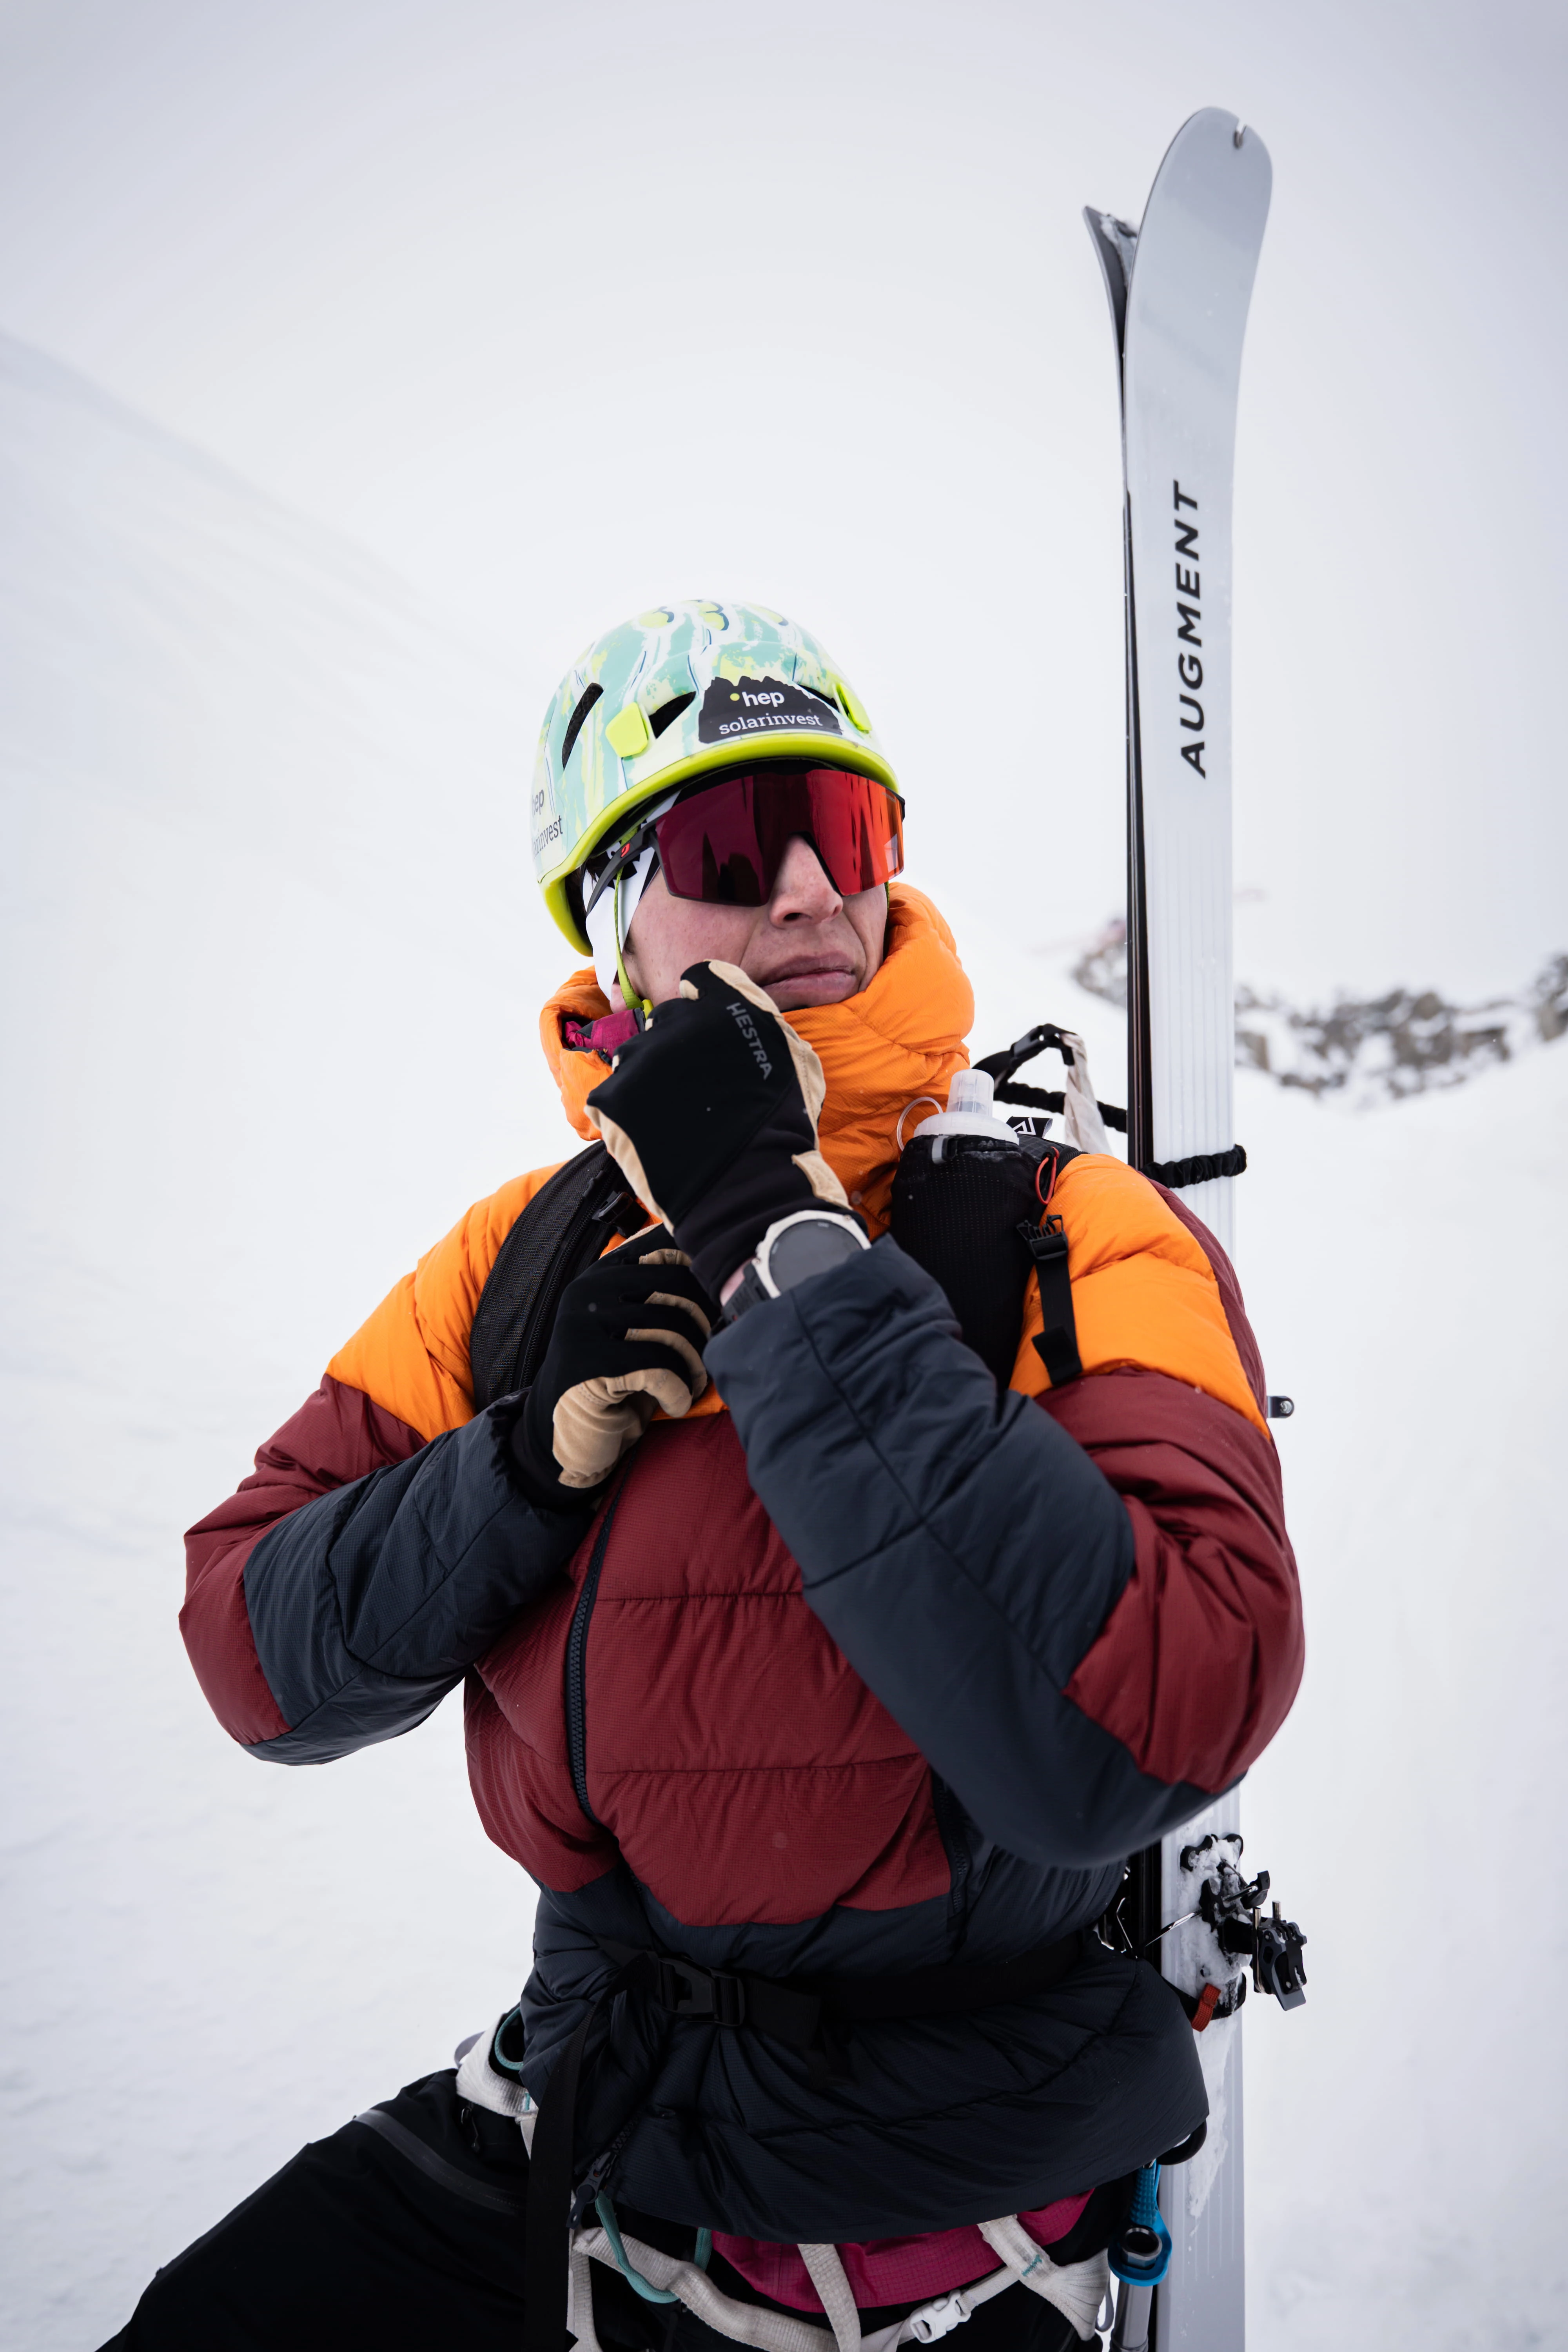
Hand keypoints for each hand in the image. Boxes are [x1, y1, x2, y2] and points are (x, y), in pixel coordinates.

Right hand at [509, 1231, 714, 1505]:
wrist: (574, 1436)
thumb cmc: (619, 1379)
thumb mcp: (637, 1329)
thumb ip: (661, 1293)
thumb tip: (720, 1271)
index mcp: (602, 1274)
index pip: (665, 1249)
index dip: (702, 1278)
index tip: (718, 1308)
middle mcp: (588, 1292)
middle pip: (676, 1287)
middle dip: (705, 1326)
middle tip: (709, 1358)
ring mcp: (582, 1327)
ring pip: (670, 1330)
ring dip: (695, 1366)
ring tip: (694, 1385)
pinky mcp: (587, 1367)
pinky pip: (657, 1369)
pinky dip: (678, 1392)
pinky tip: (677, 1404)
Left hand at [585, 962, 849, 1297]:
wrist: (750, 1185)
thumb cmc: (781, 1125)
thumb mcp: (793, 1057)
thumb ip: (757, 1016)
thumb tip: (716, 991)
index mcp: (722, 1006)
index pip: (700, 981)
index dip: (703, 1005)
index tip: (706, 1033)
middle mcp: (675, 1022)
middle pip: (663, 1023)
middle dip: (675, 1048)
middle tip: (693, 1089)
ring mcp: (640, 1060)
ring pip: (632, 1058)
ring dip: (645, 1079)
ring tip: (669, 1117)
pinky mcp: (614, 1099)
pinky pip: (607, 1099)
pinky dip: (623, 1117)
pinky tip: (650, 1136)